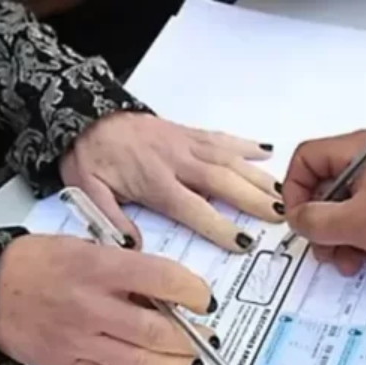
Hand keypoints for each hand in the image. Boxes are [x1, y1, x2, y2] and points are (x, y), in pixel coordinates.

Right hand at [0, 234, 217, 364]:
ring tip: (187, 361)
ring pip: (141, 363)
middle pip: (157, 331)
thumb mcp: (86, 247)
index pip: (162, 279)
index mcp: (98, 268)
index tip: (203, 299)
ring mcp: (79, 340)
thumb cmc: (37, 264)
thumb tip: (167, 294)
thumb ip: (127, 269)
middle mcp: (90, 306)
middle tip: (205, 338)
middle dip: (191, 338)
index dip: (194, 292)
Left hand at [60, 112, 284, 252]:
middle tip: (280, 216)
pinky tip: (266, 152)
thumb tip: (133, 247)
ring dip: (256, 175)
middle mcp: (176, 161)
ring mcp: (185, 143)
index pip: (193, 208)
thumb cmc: (88, 157)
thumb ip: (112, 219)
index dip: (219, 226)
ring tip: (281, 193)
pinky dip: (244, 145)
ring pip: (228, 159)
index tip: (242, 243)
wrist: (84, 116)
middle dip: (252, 199)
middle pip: (221, 182)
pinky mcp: (186, 131)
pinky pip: (221, 138)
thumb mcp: (89, 191)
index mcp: (154, 181)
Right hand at [281, 129, 365, 274]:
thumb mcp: (356, 223)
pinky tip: (364, 259)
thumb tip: (296, 219)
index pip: (305, 160)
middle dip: (319, 225)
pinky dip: (359, 237)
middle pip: (322, 187)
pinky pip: (365, 214)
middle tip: (325, 251)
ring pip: (342, 206)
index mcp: (356, 150)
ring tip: (348, 263)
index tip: (300, 222)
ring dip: (338, 237)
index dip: (293, 191)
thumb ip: (315, 221)